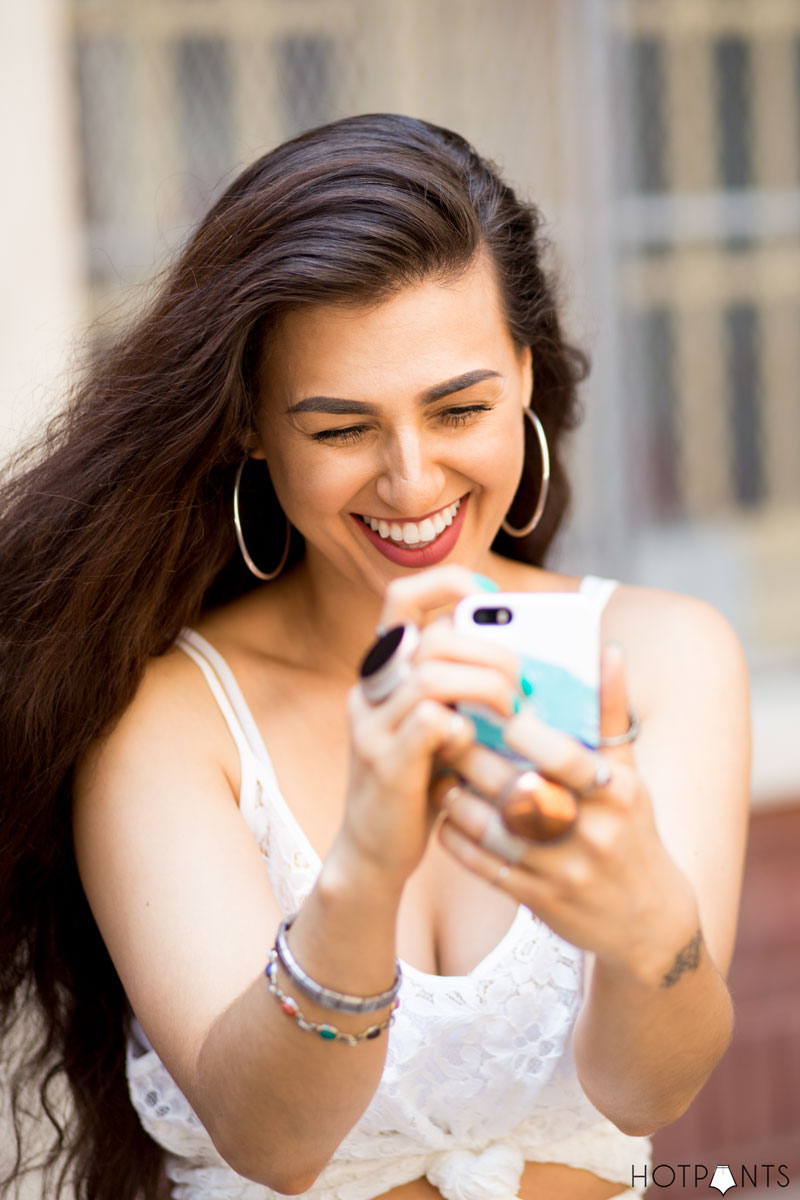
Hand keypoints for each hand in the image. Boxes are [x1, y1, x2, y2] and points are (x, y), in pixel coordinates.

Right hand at [339, 566, 520, 887]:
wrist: (375, 853)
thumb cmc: (421, 786)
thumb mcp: (445, 727)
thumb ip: (468, 692)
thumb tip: (533, 661)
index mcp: (386, 672)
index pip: (401, 599)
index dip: (447, 582)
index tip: (492, 594)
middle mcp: (371, 689)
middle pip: (431, 636)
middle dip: (491, 651)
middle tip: (524, 682)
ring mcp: (371, 725)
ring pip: (431, 675)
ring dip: (487, 686)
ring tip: (513, 711)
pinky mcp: (382, 763)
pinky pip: (428, 722)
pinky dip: (465, 726)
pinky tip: (479, 744)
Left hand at [435, 644, 698, 983]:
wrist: (647, 922)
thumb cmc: (632, 831)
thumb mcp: (631, 776)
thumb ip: (611, 714)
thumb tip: (610, 649)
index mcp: (617, 793)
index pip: (566, 757)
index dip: (524, 732)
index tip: (490, 705)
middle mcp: (592, 833)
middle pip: (518, 789)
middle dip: (473, 758)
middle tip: (443, 730)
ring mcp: (563, 871)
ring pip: (492, 828)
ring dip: (456, 797)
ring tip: (439, 770)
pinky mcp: (537, 901)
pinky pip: (482, 865)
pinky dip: (457, 837)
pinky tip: (445, 814)